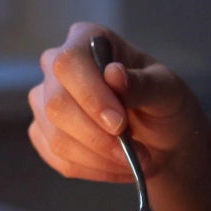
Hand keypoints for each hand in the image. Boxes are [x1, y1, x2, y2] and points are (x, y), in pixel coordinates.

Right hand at [28, 22, 206, 182]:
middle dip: (98, 137)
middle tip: (135, 153)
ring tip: (135, 161)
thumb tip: (113, 74)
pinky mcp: (43, 133)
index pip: (69, 63)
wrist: (161, 137)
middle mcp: (56, 67)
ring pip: (57, 138)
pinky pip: (58, 159)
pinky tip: (118, 166)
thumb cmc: (163, 103)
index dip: (91, 96)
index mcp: (86, 40)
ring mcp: (45, 101)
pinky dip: (94, 170)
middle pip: (57, 104)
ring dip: (101, 159)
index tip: (119, 124)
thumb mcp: (167, 90)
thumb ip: (143, 83)